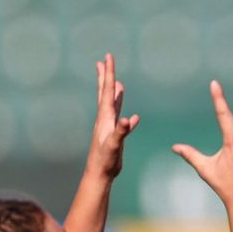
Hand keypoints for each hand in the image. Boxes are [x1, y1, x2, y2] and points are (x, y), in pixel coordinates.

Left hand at [87, 53, 140, 179]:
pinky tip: (133, 116)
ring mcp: (110, 127)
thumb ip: (121, 132)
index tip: (108, 58)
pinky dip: (126, 115)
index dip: (109, 74)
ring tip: (115, 82)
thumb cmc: (104, 160)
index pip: (108, 91)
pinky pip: (121, 121)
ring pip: (112, 104)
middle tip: (103, 61)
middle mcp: (106, 119)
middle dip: (105, 77)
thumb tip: (129, 119)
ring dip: (113, 92)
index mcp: (105, 117)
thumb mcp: (113, 145)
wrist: (100, 174)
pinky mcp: (115, 136)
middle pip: (105, 93)